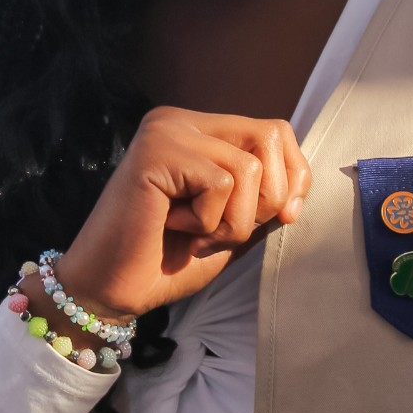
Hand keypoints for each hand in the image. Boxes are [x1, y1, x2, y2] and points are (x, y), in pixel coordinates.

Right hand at [55, 106, 311, 319]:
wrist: (111, 291)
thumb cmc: (166, 263)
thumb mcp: (232, 227)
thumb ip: (264, 199)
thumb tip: (301, 181)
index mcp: (199, 131)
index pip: (275, 132)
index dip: (292, 178)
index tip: (282, 218)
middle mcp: (180, 121)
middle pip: (270, 136)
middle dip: (269, 198)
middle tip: (226, 231)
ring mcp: (165, 132)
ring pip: (249, 167)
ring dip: (234, 221)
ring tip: (194, 234)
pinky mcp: (156, 153)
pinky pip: (221, 183)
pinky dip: (209, 222)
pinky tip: (173, 227)